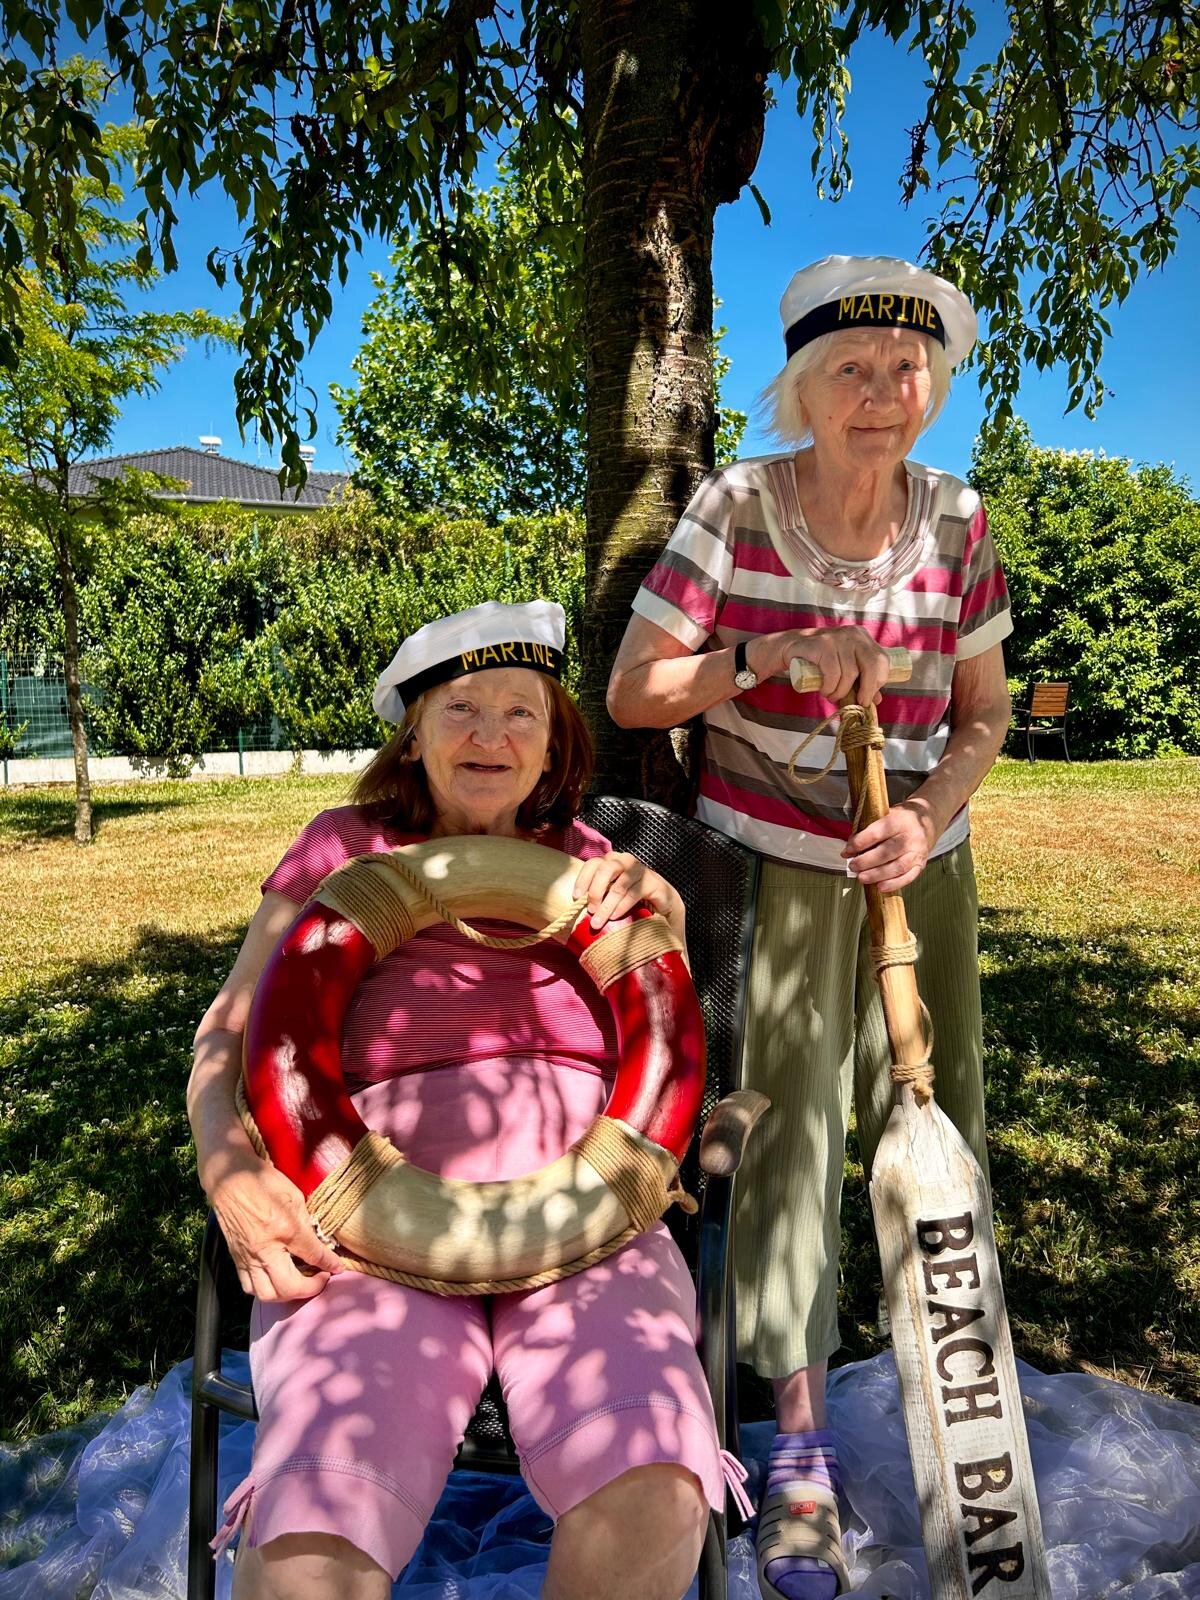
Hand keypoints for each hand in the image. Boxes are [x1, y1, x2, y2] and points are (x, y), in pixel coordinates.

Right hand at [208, 1157, 344, 1301]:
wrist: (229, 1178)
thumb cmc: (263, 1181)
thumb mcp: (294, 1195)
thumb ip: (306, 1222)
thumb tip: (318, 1241)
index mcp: (284, 1228)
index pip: (313, 1255)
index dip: (330, 1264)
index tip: (338, 1268)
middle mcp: (264, 1249)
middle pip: (289, 1287)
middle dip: (310, 1288)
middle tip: (321, 1278)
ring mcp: (248, 1257)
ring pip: (267, 1294)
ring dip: (287, 1295)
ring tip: (299, 1283)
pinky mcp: (236, 1259)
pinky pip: (249, 1287)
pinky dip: (266, 1289)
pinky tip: (276, 1279)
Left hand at [573, 851, 686, 941]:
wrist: (660, 900)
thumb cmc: (630, 896)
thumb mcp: (611, 892)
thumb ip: (598, 894)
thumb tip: (577, 909)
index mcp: (610, 861)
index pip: (592, 864)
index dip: (583, 880)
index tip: (577, 898)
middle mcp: (623, 861)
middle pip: (605, 870)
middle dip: (595, 892)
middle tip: (591, 910)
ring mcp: (638, 869)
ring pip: (618, 886)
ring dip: (607, 905)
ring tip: (599, 920)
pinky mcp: (651, 881)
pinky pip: (633, 894)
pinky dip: (621, 907)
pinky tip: (615, 917)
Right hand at [751, 624, 890, 704]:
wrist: (791, 648)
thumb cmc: (821, 660)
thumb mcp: (844, 669)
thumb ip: (861, 681)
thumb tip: (877, 700)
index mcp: (863, 637)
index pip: (882, 660)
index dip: (878, 682)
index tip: (867, 697)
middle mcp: (853, 634)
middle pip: (871, 664)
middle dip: (867, 689)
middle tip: (857, 703)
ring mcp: (837, 637)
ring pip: (850, 672)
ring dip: (841, 691)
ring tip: (831, 695)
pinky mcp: (822, 644)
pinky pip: (833, 671)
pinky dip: (830, 686)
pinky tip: (824, 690)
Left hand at [843, 800, 936, 892]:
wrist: (927, 822)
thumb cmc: (899, 821)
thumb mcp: (885, 816)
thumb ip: (868, 830)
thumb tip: (850, 849)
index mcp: (899, 821)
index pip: (876, 833)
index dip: (859, 843)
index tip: (846, 851)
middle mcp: (910, 837)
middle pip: (886, 852)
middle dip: (866, 861)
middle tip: (853, 866)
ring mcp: (917, 852)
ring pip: (897, 867)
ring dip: (877, 875)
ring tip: (861, 878)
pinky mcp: (921, 865)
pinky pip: (908, 877)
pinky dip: (893, 884)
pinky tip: (880, 887)